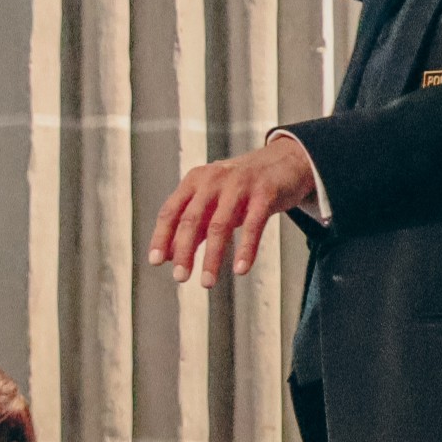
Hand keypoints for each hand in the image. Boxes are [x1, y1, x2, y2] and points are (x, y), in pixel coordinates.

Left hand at [150, 131, 319, 288]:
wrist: (285, 160)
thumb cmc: (242, 186)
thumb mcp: (213, 201)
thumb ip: (192, 226)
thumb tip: (169, 255)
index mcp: (194, 181)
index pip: (171, 211)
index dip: (161, 237)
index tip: (156, 261)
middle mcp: (213, 180)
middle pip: (192, 219)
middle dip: (184, 251)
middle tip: (180, 277)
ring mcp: (239, 185)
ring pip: (220, 225)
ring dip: (212, 257)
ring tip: (207, 281)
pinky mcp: (265, 193)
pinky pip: (253, 225)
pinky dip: (246, 249)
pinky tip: (240, 269)